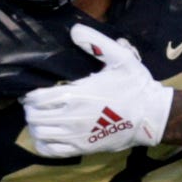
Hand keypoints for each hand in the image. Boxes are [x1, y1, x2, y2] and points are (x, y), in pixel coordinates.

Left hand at [21, 29, 171, 156]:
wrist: (151, 116)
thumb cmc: (135, 86)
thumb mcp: (121, 57)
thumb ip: (97, 43)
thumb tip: (74, 30)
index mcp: (77, 95)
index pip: (38, 98)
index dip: (30, 95)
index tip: (32, 92)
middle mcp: (72, 118)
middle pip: (34, 117)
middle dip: (30, 109)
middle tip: (35, 104)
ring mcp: (76, 136)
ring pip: (39, 134)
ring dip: (35, 126)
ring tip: (40, 118)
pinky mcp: (82, 149)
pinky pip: (51, 151)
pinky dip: (42, 144)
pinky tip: (46, 136)